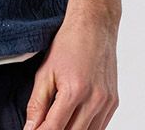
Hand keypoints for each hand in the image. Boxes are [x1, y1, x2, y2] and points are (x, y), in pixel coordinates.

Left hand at [22, 13, 118, 129]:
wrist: (94, 25)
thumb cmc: (68, 44)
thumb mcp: (45, 71)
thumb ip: (37, 103)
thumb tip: (30, 129)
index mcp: (74, 90)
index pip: (54, 128)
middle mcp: (94, 99)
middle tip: (44, 127)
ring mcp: (107, 102)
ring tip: (58, 123)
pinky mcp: (114, 102)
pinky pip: (100, 127)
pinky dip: (86, 129)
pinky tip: (74, 122)